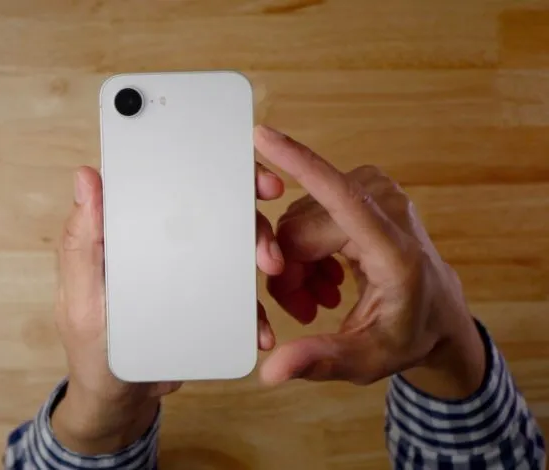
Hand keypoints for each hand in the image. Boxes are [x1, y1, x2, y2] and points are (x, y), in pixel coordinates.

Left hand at [52, 164, 284, 453]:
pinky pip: (238, 295)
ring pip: (233, 244)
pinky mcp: (207, 300)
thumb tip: (86, 178)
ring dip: (260, 248)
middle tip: (266, 214)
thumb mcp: (82, 298)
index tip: (238, 166)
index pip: (165, 183)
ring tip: (271, 268)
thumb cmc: (93, 347)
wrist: (121, 399)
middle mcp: (161, 243)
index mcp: (129, 232)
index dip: (202, 164)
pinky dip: (255, 307)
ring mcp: (188, 271)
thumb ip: (82, 244)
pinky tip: (260, 326)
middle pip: (210, 207)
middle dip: (246, 207)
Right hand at [254, 126, 484, 397]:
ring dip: (297, 262)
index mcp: (394, 251)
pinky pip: (310, 210)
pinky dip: (307, 246)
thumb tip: (271, 372)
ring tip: (318, 296)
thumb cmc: (405, 335)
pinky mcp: (365, 189)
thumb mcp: (366, 360)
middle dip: (288, 270)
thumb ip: (320, 361)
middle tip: (303, 309)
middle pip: (301, 226)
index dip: (298, 164)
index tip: (263, 135)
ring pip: (299, 219)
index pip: (340, 197)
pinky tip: (323, 276)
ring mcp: (377, 194)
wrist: (436, 314)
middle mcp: (388, 211)